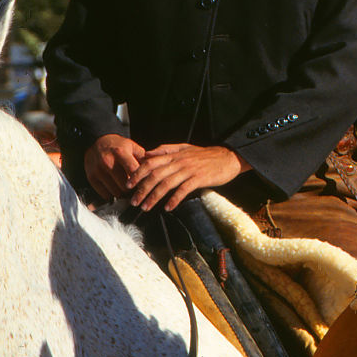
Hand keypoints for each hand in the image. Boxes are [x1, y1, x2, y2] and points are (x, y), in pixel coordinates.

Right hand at [84, 133, 145, 199]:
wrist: (97, 142)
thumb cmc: (118, 146)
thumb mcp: (132, 146)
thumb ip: (144, 158)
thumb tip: (154, 171)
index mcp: (121, 152)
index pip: (133, 171)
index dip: (142, 180)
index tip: (147, 184)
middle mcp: (108, 162)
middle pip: (124, 185)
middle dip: (133, 189)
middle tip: (137, 189)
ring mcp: (98, 170)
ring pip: (115, 192)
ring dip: (123, 193)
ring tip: (127, 189)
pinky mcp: (91, 178)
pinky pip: (104, 194)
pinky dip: (112, 195)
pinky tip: (117, 189)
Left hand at [128, 144, 250, 211]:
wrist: (229, 157)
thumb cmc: (206, 155)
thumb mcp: (185, 148)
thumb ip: (166, 150)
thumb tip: (147, 154)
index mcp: (174, 154)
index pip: (150, 163)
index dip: (137, 174)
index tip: (128, 185)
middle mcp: (180, 161)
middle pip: (155, 175)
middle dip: (141, 189)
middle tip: (133, 202)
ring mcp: (190, 170)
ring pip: (166, 184)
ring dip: (154, 197)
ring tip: (145, 207)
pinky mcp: (200, 178)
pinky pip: (183, 189)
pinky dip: (174, 199)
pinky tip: (168, 208)